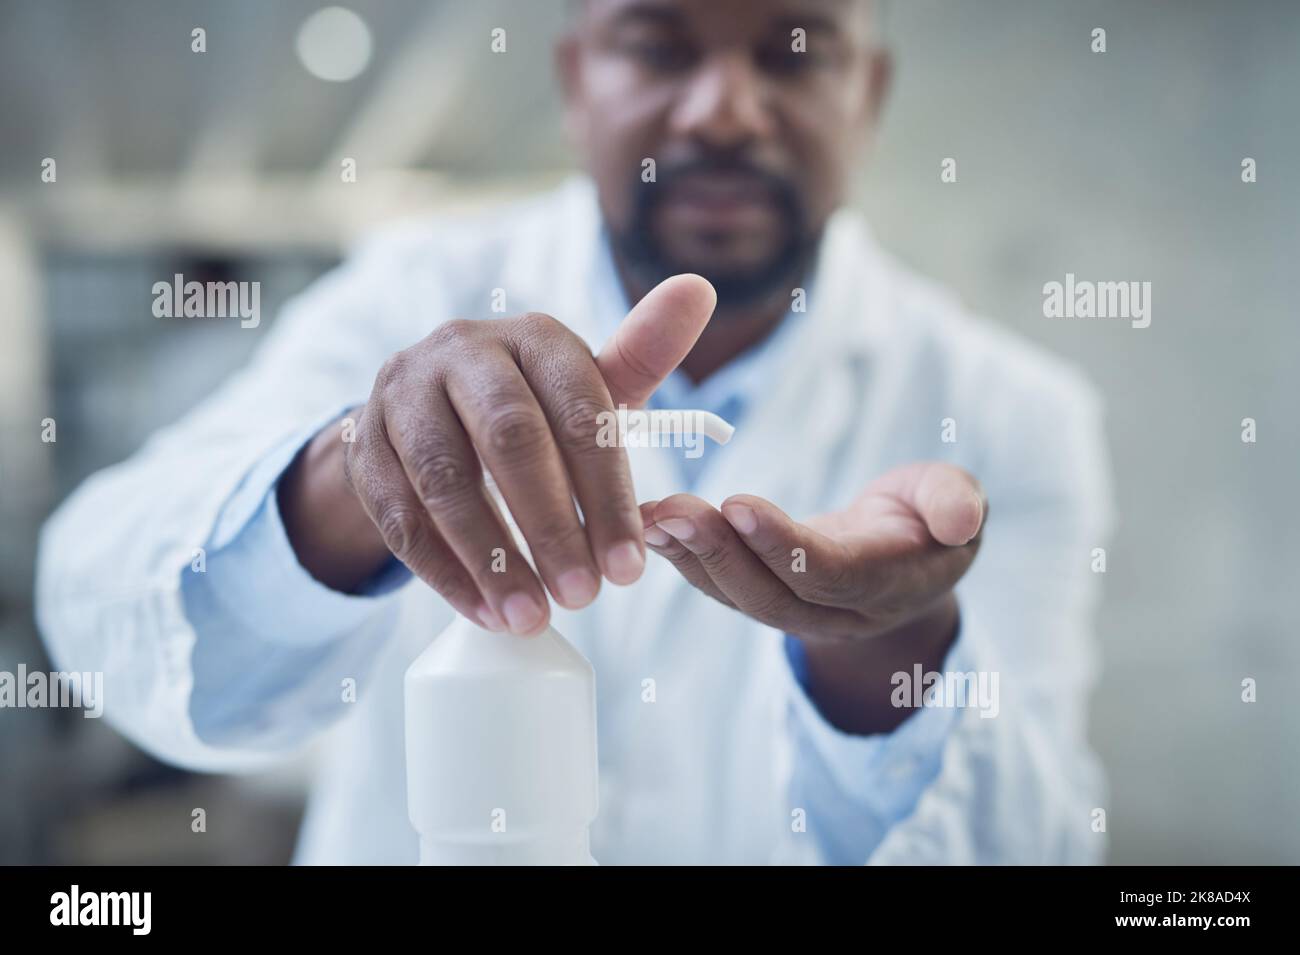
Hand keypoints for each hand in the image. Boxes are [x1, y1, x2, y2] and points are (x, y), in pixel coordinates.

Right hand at [279, 275, 716, 635]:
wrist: (428, 411)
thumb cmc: (532, 406)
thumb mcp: (586, 386)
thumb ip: (641, 357)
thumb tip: (700, 288)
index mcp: (534, 335)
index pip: (579, 410)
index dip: (607, 494)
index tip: (630, 570)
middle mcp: (463, 350)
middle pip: (509, 438)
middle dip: (550, 527)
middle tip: (583, 598)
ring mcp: (403, 392)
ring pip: (445, 480)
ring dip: (491, 557)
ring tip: (531, 618)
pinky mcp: (364, 442)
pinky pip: (398, 515)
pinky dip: (443, 571)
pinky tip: (484, 612)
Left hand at [640, 462, 985, 642]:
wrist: (909, 560)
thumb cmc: (932, 517)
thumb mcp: (957, 502)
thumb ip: (957, 503)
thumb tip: (960, 520)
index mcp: (885, 584)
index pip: (829, 573)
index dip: (784, 544)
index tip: (738, 503)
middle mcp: (835, 613)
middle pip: (770, 592)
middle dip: (718, 551)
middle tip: (672, 510)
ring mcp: (796, 613)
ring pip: (736, 594)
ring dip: (689, 555)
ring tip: (651, 514)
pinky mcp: (764, 598)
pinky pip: (719, 585)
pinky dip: (682, 556)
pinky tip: (649, 524)